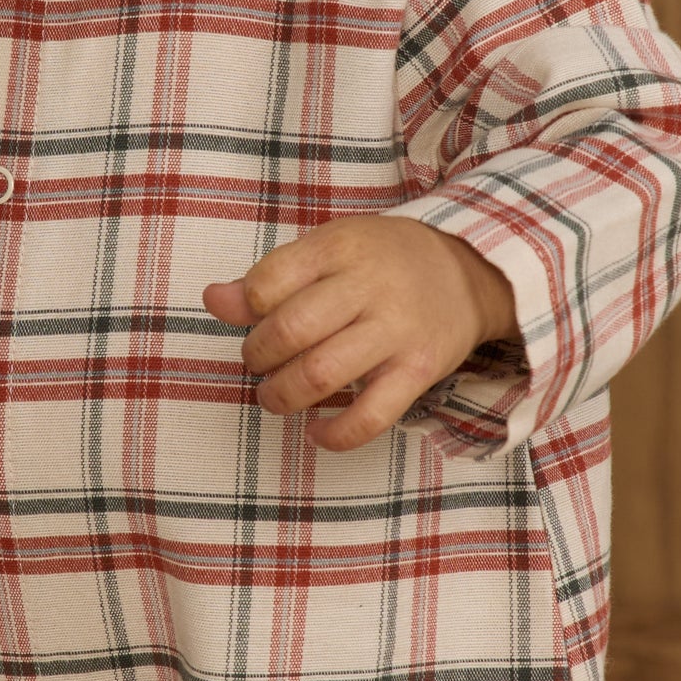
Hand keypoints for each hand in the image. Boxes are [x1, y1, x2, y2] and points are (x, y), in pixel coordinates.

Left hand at [202, 215, 518, 452]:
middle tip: (259, 362)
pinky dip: (335, 434)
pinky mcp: (418, 371)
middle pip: (290, 331)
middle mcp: (369, 286)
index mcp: (340, 246)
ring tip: (275, 397)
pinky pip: (371, 416)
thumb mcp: (327, 249)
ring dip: (283, 396)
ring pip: (322, 374)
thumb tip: (213, 300)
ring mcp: (396, 330)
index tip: (253, 320)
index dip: (246, 309)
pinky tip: (317, 430)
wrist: (467, 269)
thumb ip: (268, 278)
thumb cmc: (381, 261)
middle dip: (257, 357)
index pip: (269, 282)